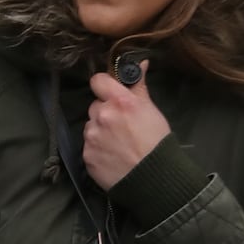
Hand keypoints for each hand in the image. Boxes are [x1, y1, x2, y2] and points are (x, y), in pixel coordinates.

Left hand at [84, 60, 170, 190]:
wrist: (154, 179)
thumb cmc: (157, 143)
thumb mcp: (151, 111)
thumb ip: (139, 87)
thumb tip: (142, 64)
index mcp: (119, 101)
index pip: (98, 80)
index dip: (103, 85)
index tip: (110, 92)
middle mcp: (102, 115)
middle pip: (95, 106)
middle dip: (105, 112)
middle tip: (120, 125)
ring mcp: (92, 136)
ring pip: (91, 126)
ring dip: (100, 131)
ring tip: (117, 144)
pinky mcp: (86, 155)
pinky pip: (88, 146)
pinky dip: (97, 149)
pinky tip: (112, 156)